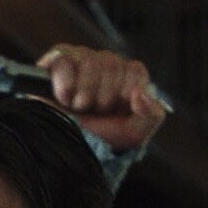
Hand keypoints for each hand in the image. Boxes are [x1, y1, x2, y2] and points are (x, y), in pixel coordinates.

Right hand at [36, 43, 166, 151]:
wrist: (67, 148)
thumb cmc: (100, 138)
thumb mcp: (134, 133)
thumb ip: (151, 113)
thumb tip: (141, 93)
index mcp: (126, 77)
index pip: (135, 71)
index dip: (125, 93)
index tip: (116, 111)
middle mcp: (104, 64)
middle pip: (112, 65)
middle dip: (103, 97)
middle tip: (94, 111)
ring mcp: (80, 59)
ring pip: (89, 62)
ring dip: (84, 93)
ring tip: (78, 107)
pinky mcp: (55, 62)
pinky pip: (64, 61)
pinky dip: (65, 83)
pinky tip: (64, 98)